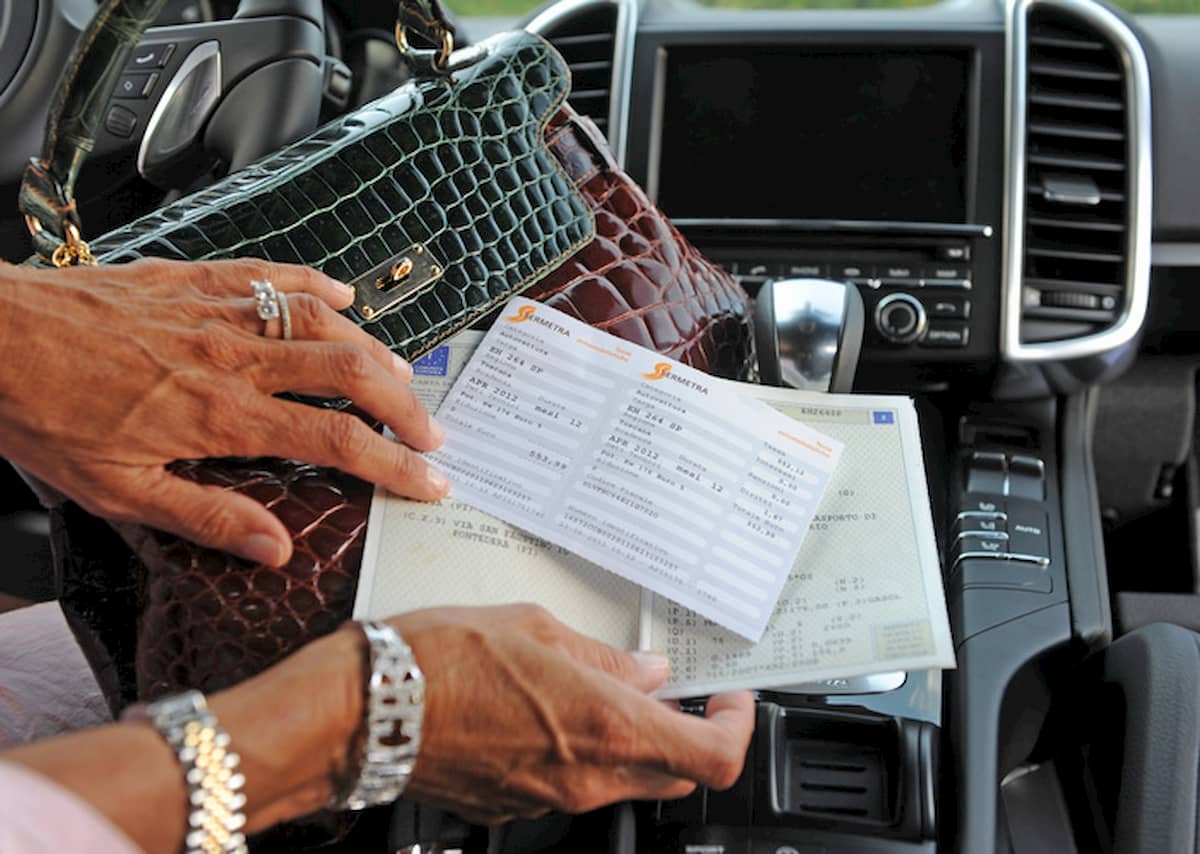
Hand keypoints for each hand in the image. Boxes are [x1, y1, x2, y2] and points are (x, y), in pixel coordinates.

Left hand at [0, 258, 447, 565]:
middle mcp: (234, 358)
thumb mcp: (119, 491)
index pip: (335, 439)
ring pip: (324, 321)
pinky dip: (318, 285)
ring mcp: (219, 311)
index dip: (394, 461)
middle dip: (405, 405)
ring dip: (375, 349)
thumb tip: (275, 548)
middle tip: (432, 432)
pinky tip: (344, 297)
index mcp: (221, 415)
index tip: (429, 479)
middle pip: (351, 373)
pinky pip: (274, 274)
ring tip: (401, 377)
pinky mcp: (196, 278)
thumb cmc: (45, 415)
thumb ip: (206, 516)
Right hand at [388, 605, 755, 823]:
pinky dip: (580, 753)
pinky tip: (547, 710)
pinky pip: (571, 786)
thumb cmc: (438, 660)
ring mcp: (550, 801)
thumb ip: (603, 656)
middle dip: (684, 733)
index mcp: (606, 727)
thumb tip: (645, 670)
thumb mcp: (534, 628)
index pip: (712, 757)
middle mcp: (587, 777)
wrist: (362, 712)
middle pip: (674, 774)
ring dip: (629, 741)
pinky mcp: (515, 808)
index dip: (738, 730)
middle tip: (667, 689)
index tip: (732, 701)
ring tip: (598, 687)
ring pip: (623, 781)